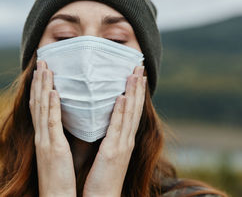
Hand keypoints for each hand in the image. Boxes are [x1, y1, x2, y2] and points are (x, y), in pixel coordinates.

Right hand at [29, 59, 76, 196]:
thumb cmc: (60, 178)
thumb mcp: (59, 153)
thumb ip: (60, 137)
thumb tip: (69, 123)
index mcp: (45, 136)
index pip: (40, 107)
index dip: (39, 88)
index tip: (42, 71)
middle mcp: (42, 135)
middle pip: (38, 102)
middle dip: (39, 81)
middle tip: (41, 61)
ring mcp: (45, 141)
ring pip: (42, 108)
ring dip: (43, 87)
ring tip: (45, 68)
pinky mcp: (52, 148)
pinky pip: (51, 123)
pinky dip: (51, 106)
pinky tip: (53, 91)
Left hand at [83, 66, 146, 196]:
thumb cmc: (102, 177)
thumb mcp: (107, 153)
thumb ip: (107, 136)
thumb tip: (102, 120)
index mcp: (124, 139)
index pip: (131, 111)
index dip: (136, 92)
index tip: (137, 75)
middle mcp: (126, 139)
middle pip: (134, 108)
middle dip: (138, 86)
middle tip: (140, 66)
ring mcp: (122, 145)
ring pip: (130, 114)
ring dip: (133, 93)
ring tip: (135, 73)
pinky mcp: (114, 152)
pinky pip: (118, 128)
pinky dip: (122, 112)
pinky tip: (123, 97)